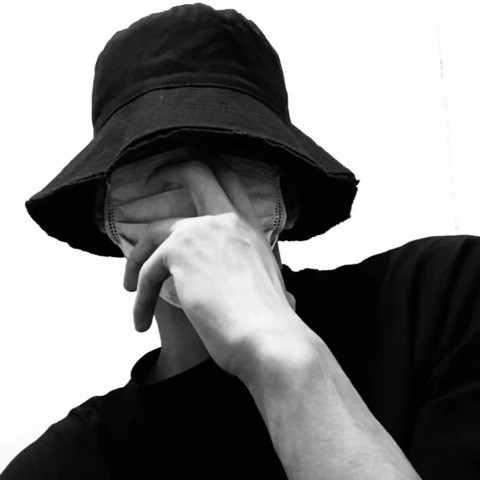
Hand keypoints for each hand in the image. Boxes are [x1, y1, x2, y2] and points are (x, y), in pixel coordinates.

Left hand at [123, 159, 303, 379]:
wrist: (269, 340)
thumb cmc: (272, 326)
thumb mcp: (278, 291)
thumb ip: (271, 287)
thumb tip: (291, 300)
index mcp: (251, 229)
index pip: (230, 182)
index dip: (208, 171)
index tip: (185, 175)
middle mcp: (228, 221)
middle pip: (197, 172)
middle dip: (170, 170)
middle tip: (151, 180)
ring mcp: (203, 231)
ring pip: (155, 232)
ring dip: (137, 260)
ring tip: (132, 288)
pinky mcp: (179, 252)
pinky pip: (147, 272)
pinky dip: (140, 299)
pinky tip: (141, 322)